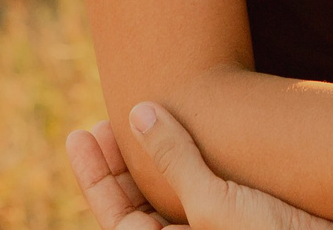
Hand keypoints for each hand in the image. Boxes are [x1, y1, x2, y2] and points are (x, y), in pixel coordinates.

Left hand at [66, 107, 332, 229]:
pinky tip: (193, 124)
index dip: (95, 176)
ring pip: (173, 191)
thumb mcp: (215, 202)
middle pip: (139, 205)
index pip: (117, 218)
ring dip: (155, 153)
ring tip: (142, 114)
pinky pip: (209, 182)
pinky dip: (194, 154)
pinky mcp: (251, 212)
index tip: (80, 133)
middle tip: (107, 119)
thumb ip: (174, 160)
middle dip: (120, 162)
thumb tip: (138, 114)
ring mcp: (222, 227)